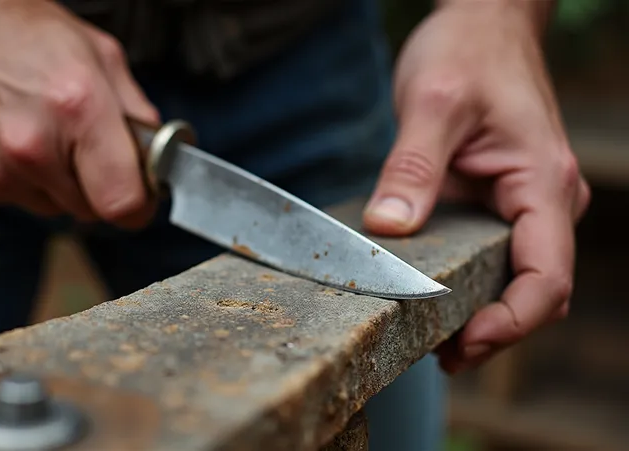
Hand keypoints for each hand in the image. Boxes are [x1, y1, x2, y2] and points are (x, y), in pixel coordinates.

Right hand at [0, 0, 158, 226]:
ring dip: (57, 183)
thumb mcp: (101, 55)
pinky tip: (8, 139)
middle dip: (98, 186)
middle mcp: (34, 147)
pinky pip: (16, 200)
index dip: (139, 204)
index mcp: (78, 109)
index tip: (139, 193)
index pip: (124, 203)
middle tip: (84, 146)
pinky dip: (21, 180)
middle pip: (91, 211)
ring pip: (54, 209)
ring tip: (41, 134)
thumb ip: (137, 114)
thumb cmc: (23, 34)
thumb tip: (159, 158)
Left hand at [362, 2, 590, 372]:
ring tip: (430, 339)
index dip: (509, 324)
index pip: (546, 278)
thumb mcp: (432, 103)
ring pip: (515, 279)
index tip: (462, 345)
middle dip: (491, 331)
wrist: (481, 23)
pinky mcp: (501, 201)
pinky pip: (495, 256)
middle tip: (434, 354)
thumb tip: (389, 229)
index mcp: (542, 184)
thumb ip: (413, 167)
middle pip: (533, 291)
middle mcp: (545, 201)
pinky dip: (469, 285)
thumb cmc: (468, 51)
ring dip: (480, 314)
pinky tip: (431, 299)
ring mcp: (525, 204)